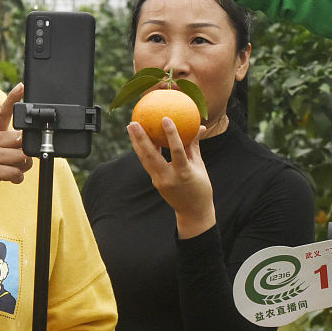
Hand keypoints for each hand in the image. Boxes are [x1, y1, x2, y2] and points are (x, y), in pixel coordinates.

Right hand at [0, 85, 31, 206]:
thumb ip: (7, 145)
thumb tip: (29, 147)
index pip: (2, 113)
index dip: (13, 99)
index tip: (22, 86)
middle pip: (21, 141)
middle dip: (26, 154)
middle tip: (19, 162)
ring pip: (22, 157)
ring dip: (23, 167)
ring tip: (14, 171)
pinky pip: (16, 172)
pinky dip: (18, 178)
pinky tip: (11, 179)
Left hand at [128, 117, 214, 238]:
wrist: (193, 211)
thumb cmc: (200, 186)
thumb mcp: (200, 165)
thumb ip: (194, 145)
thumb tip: (199, 125)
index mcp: (184, 172)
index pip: (177, 150)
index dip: (171, 134)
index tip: (165, 118)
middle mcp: (169, 177)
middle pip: (151, 156)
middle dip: (141, 138)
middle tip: (134, 122)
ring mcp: (160, 181)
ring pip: (145, 159)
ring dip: (136, 143)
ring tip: (130, 127)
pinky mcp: (155, 182)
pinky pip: (147, 163)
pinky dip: (143, 150)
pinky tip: (138, 139)